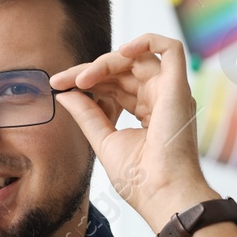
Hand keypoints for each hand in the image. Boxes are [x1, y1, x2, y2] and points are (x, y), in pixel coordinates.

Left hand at [49, 33, 218, 232]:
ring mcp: (170, 93)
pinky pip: (170, 49)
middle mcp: (160, 99)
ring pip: (137, 59)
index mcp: (147, 112)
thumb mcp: (104, 140)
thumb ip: (87, 114)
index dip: (86, 81)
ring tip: (80, 78)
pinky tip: (120, 51)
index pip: (115, 85)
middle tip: (60, 81)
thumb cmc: (140, 179)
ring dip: (105, 63)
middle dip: (88, 71)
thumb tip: (65, 93)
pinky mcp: (179, 88)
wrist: (161, 194)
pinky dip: (146, 41)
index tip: (57, 86)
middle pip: (123, 70)